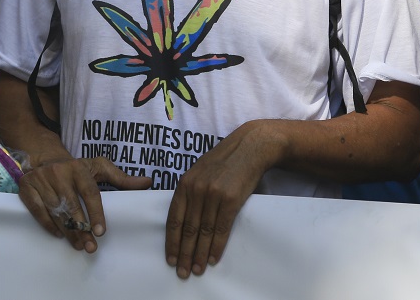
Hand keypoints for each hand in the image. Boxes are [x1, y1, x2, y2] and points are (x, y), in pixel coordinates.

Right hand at [17, 157, 151, 252]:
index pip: (89, 192)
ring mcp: (41, 180)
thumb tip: (148, 183)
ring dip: (68, 231)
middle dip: (82, 229)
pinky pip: (38, 211)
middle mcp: (58, 172)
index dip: (96, 213)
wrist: (44, 157)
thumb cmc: (77, 167)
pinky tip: (59, 235)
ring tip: (79, 246)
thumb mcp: (99, 167)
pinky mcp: (27, 189)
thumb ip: (122, 178)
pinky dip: (48, 225)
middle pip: (72, 205)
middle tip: (91, 247)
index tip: (100, 232)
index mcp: (78, 168)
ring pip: (56, 211)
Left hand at [165, 122, 284, 278]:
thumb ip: (189, 192)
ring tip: (196, 270)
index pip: (173, 219)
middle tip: (181, 272)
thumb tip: (183, 219)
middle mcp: (196, 190)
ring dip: (200, 254)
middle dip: (183, 253)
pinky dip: (217, 246)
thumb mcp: (199, 172)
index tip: (170, 259)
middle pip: (187, 229)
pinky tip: (213, 258)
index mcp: (184, 184)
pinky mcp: (231, 200)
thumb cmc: (223, 161)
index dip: (171, 241)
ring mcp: (213, 195)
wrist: (249, 147)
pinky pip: (221, 229)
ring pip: (203, 232)